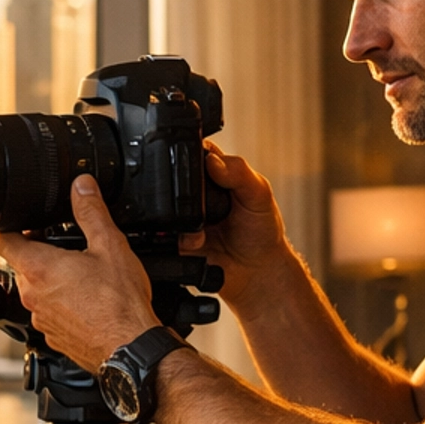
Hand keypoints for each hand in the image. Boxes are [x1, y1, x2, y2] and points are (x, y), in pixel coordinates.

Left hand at [0, 178, 159, 373]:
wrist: (130, 348)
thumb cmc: (119, 304)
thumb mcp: (110, 245)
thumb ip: (91, 211)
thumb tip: (82, 186)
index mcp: (38, 268)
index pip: (4, 240)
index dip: (11, 226)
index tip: (25, 222)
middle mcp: (32, 295)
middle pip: (21, 264)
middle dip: (38, 252)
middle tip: (64, 244)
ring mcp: (40, 318)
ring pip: (36, 290)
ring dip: (51, 279)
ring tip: (81, 273)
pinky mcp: (53, 336)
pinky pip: (50, 312)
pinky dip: (62, 303)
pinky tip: (87, 300)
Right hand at [179, 142, 291, 311]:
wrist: (256, 272)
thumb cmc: (262, 230)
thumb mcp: (259, 194)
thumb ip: (239, 173)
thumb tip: (214, 161)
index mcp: (213, 170)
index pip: (193, 151)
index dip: (191, 155)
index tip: (202, 172)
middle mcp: (194, 191)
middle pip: (171, 177)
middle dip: (181, 192)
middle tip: (206, 207)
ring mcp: (181, 215)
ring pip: (162, 207)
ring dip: (180, 218)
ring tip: (203, 231)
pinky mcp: (173, 239)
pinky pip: (162, 235)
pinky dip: (178, 238)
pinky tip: (198, 243)